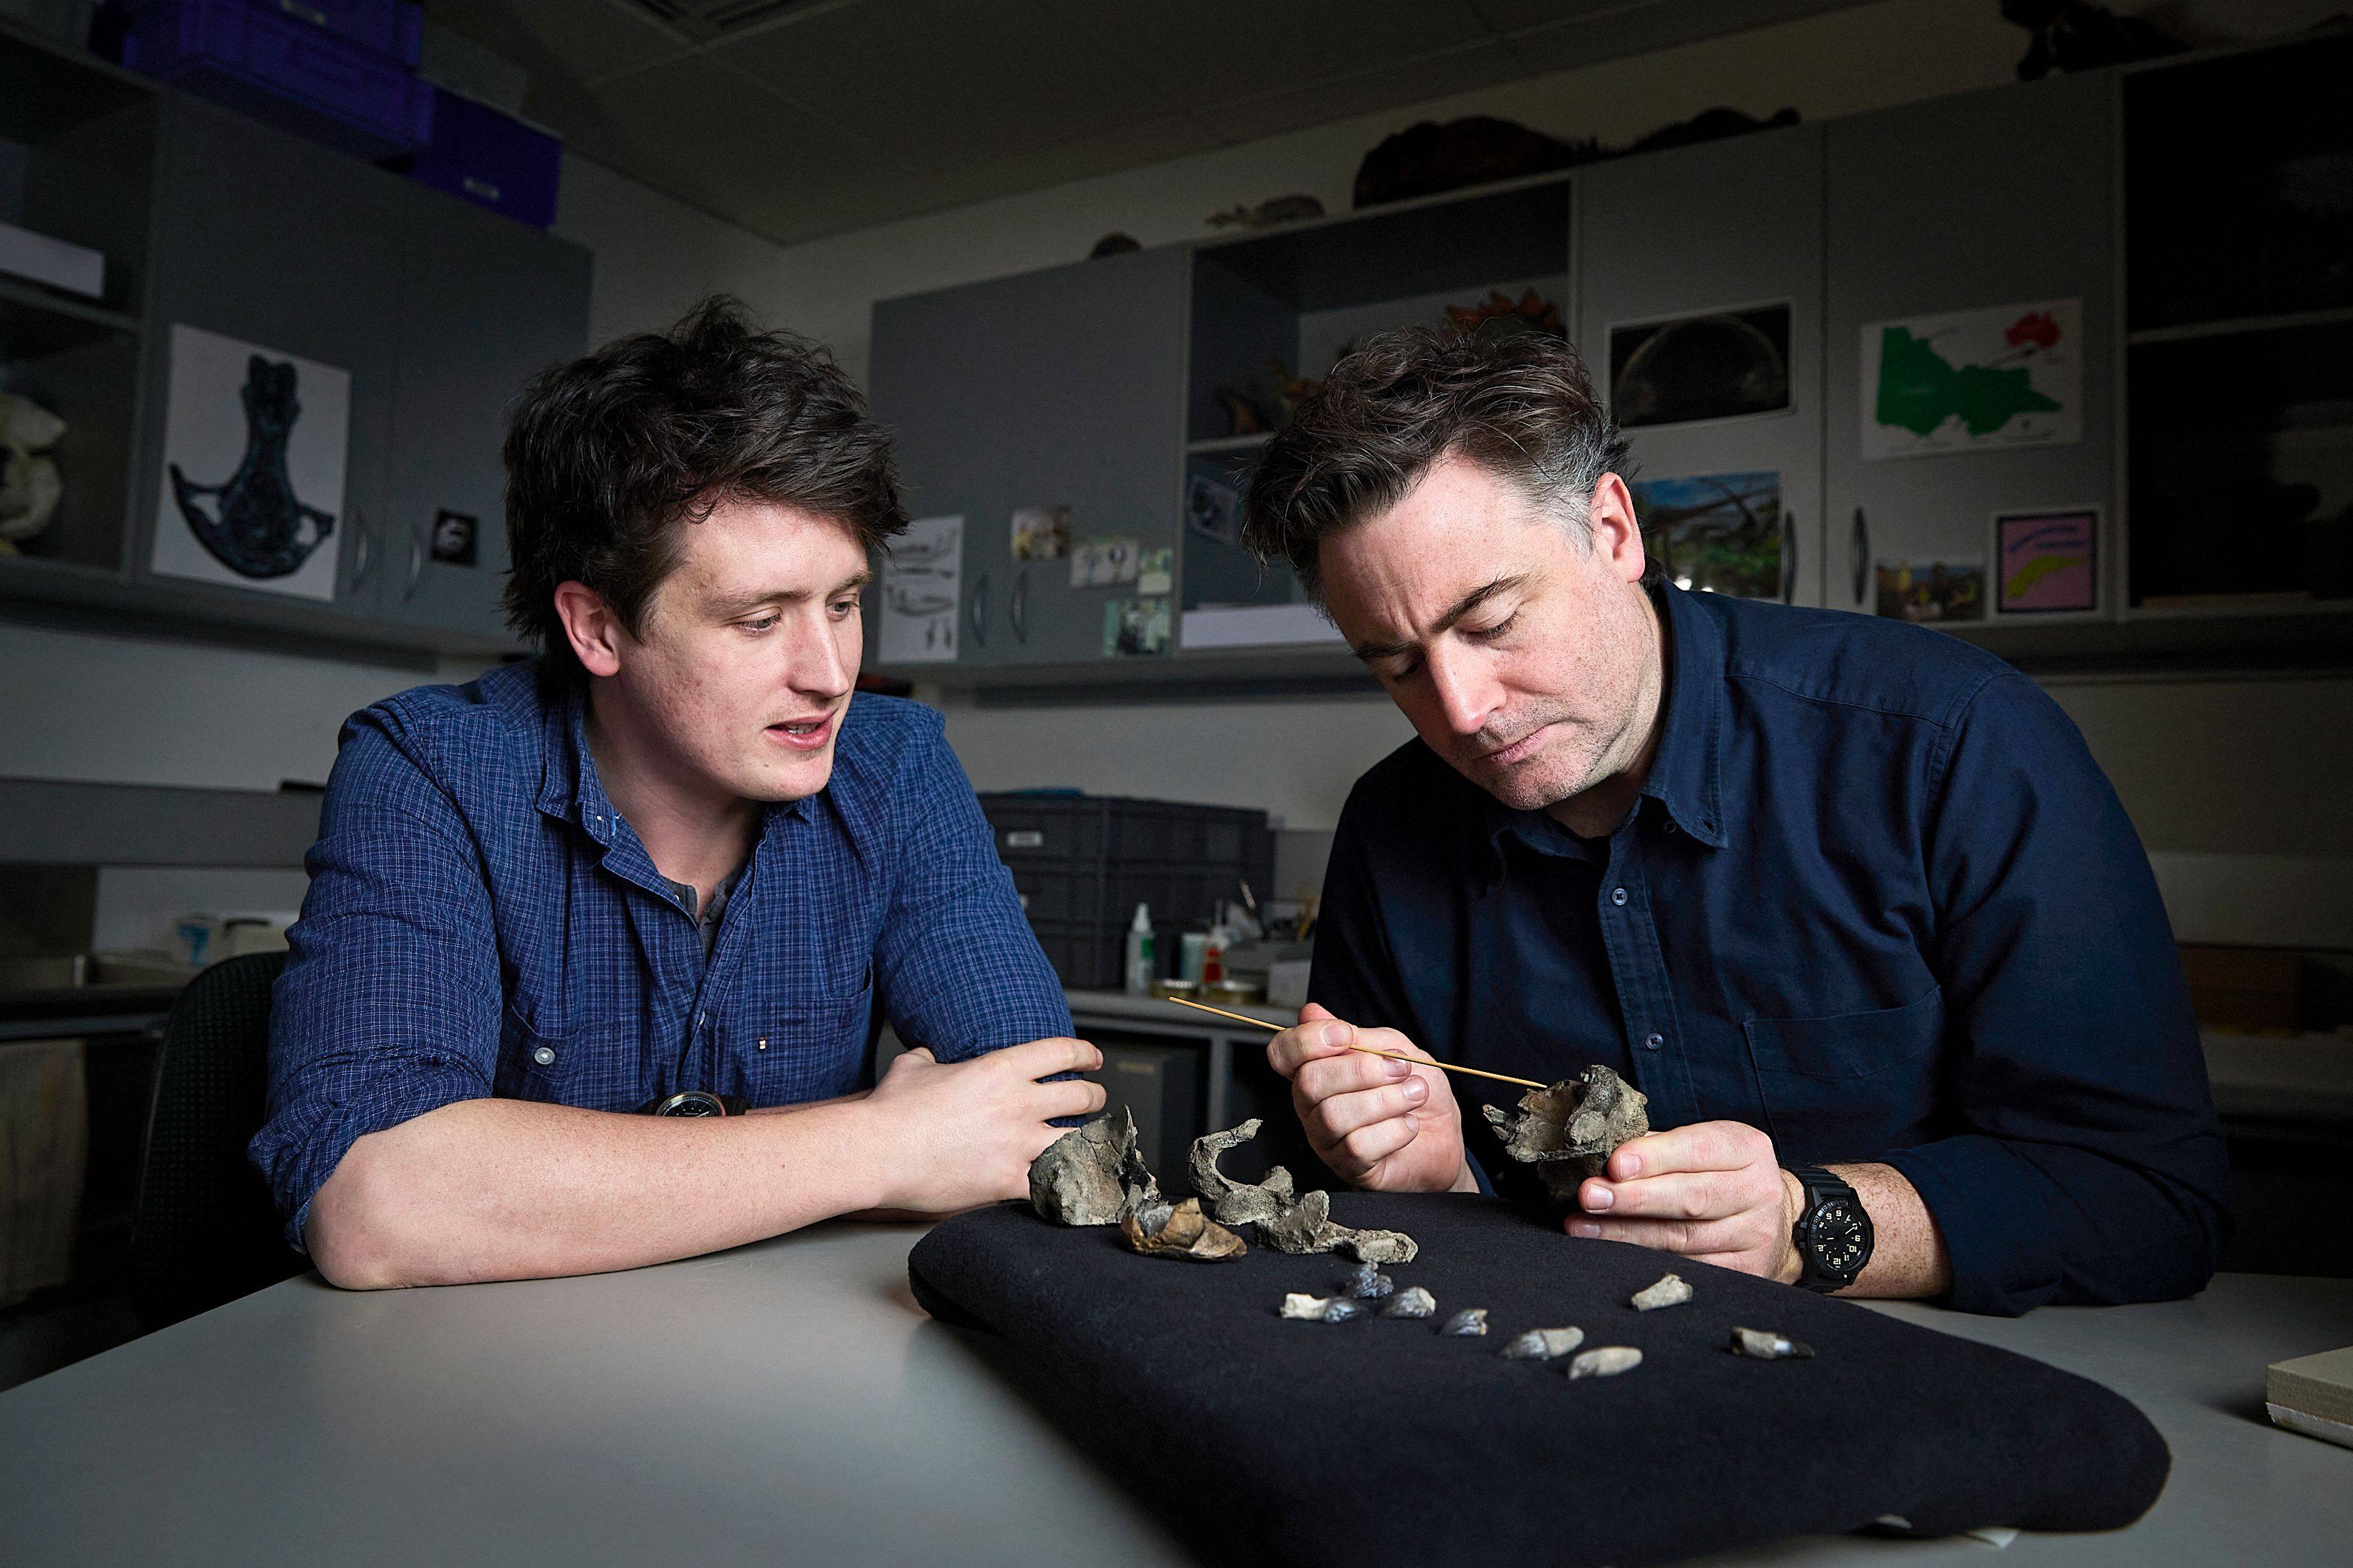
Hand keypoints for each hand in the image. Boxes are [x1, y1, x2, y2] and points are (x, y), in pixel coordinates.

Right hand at [863, 1037, 1104, 1213]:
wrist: (879, 1152)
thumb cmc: (891, 1111)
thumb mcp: (911, 1066)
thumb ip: (929, 1058)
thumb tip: (928, 1057)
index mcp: (1000, 1069)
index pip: (1060, 1051)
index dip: (1084, 1053)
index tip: (1091, 1059)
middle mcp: (1018, 1104)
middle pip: (1080, 1096)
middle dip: (1094, 1096)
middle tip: (1095, 1099)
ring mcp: (1017, 1144)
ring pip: (1076, 1141)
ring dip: (1087, 1142)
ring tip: (1090, 1143)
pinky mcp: (1007, 1181)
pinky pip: (1052, 1185)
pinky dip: (1065, 1185)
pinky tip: (1072, 1186)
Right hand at [1266, 1003, 1472, 1191]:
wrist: (1445, 1135)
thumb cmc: (1415, 1088)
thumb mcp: (1393, 1048)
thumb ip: (1357, 1034)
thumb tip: (1310, 1012)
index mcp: (1316, 1070)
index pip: (1282, 1053)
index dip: (1307, 1041)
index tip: (1346, 1035)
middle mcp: (1311, 1106)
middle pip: (1309, 1083)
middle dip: (1362, 1070)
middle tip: (1400, 1068)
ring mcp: (1326, 1139)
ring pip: (1333, 1116)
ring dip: (1386, 1100)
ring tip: (1415, 1094)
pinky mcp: (1348, 1167)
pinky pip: (1357, 1147)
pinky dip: (1393, 1130)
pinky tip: (1409, 1124)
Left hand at [1567, 1120, 1803, 1282]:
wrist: (1776, 1217)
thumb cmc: (1722, 1173)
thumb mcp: (1705, 1147)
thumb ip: (1659, 1147)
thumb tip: (1602, 1155)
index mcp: (1747, 1149)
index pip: (1697, 1149)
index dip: (1654, 1157)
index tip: (1614, 1164)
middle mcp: (1758, 1191)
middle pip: (1690, 1199)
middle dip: (1634, 1198)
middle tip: (1589, 1196)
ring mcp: (1755, 1235)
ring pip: (1683, 1238)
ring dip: (1626, 1233)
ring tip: (1583, 1226)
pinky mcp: (1746, 1272)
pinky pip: (1689, 1267)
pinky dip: (1645, 1259)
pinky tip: (1612, 1252)